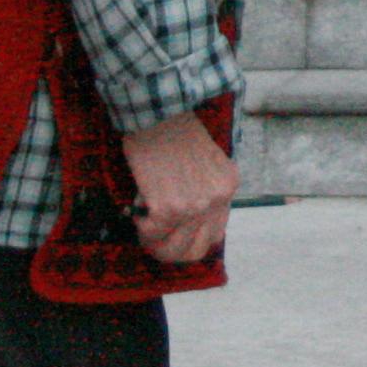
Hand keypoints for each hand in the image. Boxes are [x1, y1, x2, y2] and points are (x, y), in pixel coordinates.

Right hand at [120, 112, 234, 267]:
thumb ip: (207, 190)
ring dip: (155, 243)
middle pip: (197, 249)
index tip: (174, 234)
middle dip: (172, 250)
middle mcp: (217, 199)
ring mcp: (195, 206)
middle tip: (155, 239)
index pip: (215, 234)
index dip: (191, 239)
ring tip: (145, 226)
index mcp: (228, 186)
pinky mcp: (169, 207)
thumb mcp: (208, 162)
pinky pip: (152, 234)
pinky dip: (142, 228)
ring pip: (173, 249)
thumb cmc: (176, 133)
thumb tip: (192, 223)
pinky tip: (138, 210)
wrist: (159, 115)